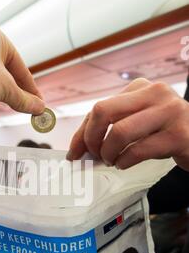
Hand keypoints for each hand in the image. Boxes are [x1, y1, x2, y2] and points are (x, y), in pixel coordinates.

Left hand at [67, 78, 188, 170]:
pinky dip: (125, 161)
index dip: (81, 133)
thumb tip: (78, 148)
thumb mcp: (140, 123)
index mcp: (140, 88)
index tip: (74, 153)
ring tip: (112, 161)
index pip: (99, 108)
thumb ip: (112, 127)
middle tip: (94, 157)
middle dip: (90, 139)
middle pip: (103, 111)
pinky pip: (138, 150)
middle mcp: (155, 93)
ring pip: (119, 132)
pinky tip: (125, 164)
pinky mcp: (178, 135)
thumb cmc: (166, 134)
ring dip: (108, 153)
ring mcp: (169, 112)